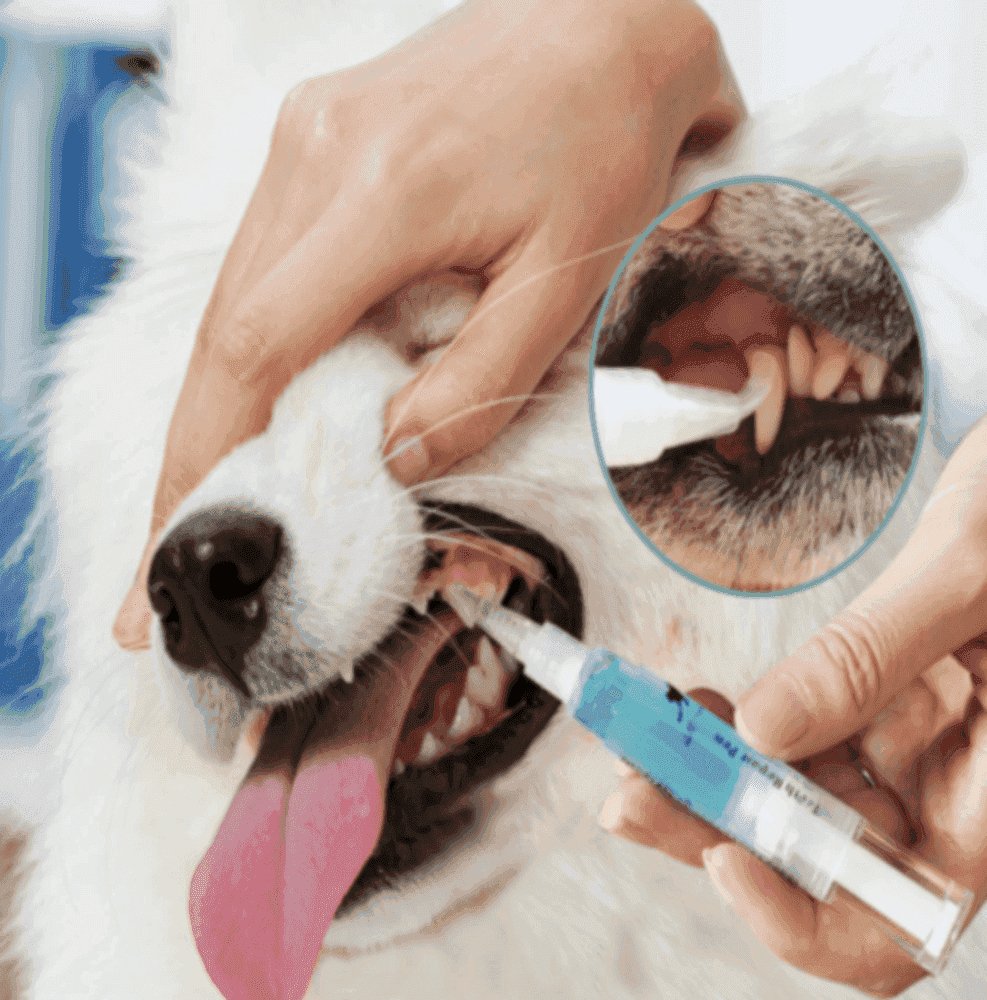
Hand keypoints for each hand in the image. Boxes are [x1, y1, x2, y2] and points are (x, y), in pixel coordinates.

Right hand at [113, 0, 740, 649]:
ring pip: (236, 296)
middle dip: (201, 440)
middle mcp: (314, 155)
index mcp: (379, 191)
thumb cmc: (603, 141)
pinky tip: (266, 393)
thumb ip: (479, 383)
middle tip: (179, 531)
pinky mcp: (314, 142)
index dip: (216, 445)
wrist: (605, 23)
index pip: (260, 342)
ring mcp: (304, 141)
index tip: (190, 521)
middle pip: (226, 326)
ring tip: (218, 480)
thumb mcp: (565, 279)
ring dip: (225, 395)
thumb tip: (397, 457)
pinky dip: (258, 340)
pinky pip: (265, 261)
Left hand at [601, 417, 986, 995]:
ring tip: (635, 737)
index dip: (805, 920)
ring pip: (791, 798)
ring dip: (706, 777)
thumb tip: (761, 732)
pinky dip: (733, 725)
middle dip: (715, 832)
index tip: (728, 859)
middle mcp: (948, 793)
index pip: (899, 922)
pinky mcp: (875, 703)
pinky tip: (686, 701)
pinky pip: (793, 734)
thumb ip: (870, 659)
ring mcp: (909, 749)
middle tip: (631, 795)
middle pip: (818, 860)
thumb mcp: (968, 576)